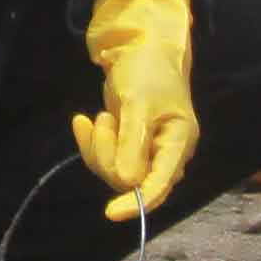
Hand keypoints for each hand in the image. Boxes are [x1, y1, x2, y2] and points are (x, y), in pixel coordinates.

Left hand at [72, 0, 200, 221]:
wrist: (141, 47)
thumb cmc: (147, 70)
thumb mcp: (138, 102)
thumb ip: (132, 141)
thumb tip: (126, 181)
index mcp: (178, 143)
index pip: (159, 183)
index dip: (136, 202)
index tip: (110, 213)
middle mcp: (165, 154)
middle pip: (132, 179)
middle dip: (109, 156)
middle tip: (103, 121)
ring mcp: (145, 151)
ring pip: (115, 172)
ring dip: (99, 147)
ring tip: (99, 116)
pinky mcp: (128, 146)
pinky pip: (105, 158)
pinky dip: (91, 142)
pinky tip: (82, 120)